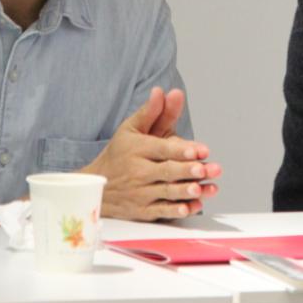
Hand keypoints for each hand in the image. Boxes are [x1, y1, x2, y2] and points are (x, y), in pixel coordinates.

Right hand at [81, 87, 221, 220]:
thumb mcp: (131, 128)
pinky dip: (176, 211)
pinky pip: (162, 211)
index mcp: (137, 149)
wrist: (97, 186)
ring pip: (166, 192)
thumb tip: (162, 91)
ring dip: (186, 191)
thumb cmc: (120, 153)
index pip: (161, 149)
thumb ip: (151, 111)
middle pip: (166, 171)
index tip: (200, 150)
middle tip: (205, 169)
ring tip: (202, 188)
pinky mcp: (143, 210)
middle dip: (186, 170)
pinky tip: (190, 207)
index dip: (181, 150)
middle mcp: (138, 171)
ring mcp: (141, 193)